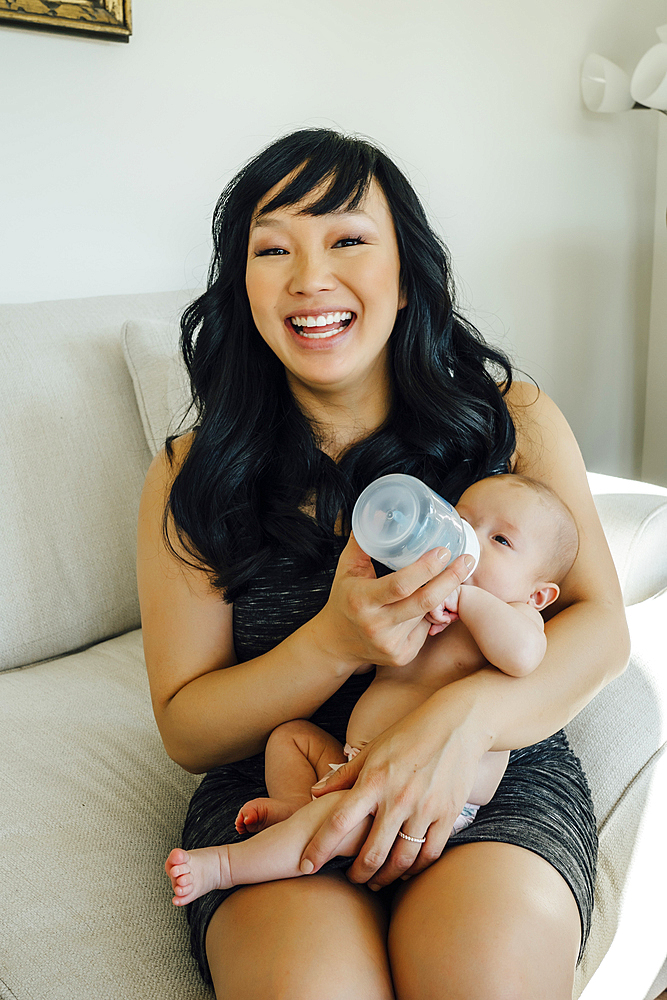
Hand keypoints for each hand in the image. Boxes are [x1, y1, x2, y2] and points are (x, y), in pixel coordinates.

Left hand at [300, 691, 485, 888]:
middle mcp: (397, 798)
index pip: (338, 822)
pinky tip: (405, 870)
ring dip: (385, 877)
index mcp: (373, 780)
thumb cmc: (409, 734)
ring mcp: (425, 808)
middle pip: (371, 852)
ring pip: (401, 860)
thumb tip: (314, 793)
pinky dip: (415, 869)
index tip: (306, 866)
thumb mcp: (373, 749)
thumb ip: (344, 775)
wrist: (457, 724)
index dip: (319, 848)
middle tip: (351, 879)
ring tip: (376, 880)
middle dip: (357, 874)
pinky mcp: (448, 814)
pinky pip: (429, 854)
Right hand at [313, 534, 473, 669]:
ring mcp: (391, 644)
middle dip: (450, 579)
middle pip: (424, 602)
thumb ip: (363, 544)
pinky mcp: (402, 656)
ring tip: (445, 578)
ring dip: (438, 596)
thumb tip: (378, 514)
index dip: (426, 568)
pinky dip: (428, 615)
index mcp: (362, 600)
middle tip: (466, 560)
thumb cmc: (344, 600)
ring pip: (427, 614)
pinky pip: (425, 630)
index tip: (443, 551)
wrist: (336, 644)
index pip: (401, 585)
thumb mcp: (347, 570)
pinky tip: (421, 606)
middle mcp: (377, 625)